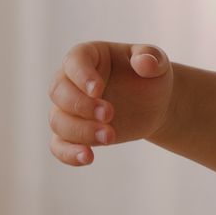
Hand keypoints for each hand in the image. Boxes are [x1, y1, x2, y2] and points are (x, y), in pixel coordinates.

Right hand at [48, 41, 174, 165]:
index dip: (81, 76)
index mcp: (87, 57)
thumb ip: (151, 57)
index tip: (97, 89)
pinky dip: (68, 153)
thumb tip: (144, 62)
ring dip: (80, 131)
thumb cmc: (150, 76)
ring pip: (58, 121)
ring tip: (110, 137)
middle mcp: (70, 82)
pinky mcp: (74, 133)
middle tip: (109, 114)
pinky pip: (59, 145)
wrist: (154, 104)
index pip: (74, 62)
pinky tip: (87, 157)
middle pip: (59, 93)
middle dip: (81, 106)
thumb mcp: (157, 62)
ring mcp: (69, 109)